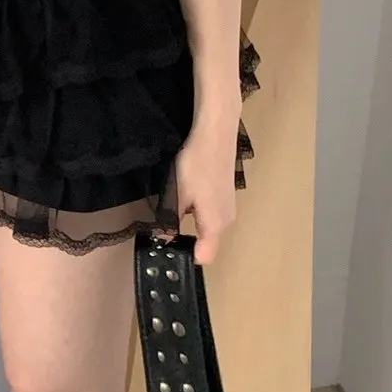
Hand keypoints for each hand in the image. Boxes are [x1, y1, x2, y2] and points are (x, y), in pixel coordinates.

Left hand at [175, 114, 238, 265]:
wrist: (215, 135)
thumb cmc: (196, 166)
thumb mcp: (177, 195)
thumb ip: (170, 220)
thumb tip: (164, 238)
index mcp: (215, 225)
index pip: (205, 256)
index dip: (186, 256)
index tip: (169, 250)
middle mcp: (226, 221)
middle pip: (205, 242)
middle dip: (186, 240)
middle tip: (163, 230)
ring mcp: (228, 208)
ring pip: (207, 227)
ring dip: (191, 224)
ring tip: (173, 211)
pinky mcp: (226, 196)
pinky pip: (211, 214)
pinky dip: (198, 212)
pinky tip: (187, 196)